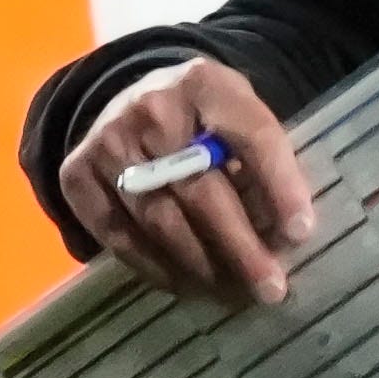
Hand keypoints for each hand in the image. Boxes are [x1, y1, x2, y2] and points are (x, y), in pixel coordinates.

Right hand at [57, 58, 317, 304]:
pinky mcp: (76, 174)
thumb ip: (262, 160)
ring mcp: (107, 141)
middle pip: (201, 189)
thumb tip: (284, 235)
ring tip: (235, 295)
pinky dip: (157, 268)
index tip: (302, 233)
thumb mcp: (239, 114)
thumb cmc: (203, 118)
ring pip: (159, 219)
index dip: (280, 185)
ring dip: (202, 267)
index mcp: (207, 83)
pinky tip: (188, 286)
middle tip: (271, 289)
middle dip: (240, 247)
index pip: (251, 134)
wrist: (129, 99)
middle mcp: (151, 107)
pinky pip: (120, 235)